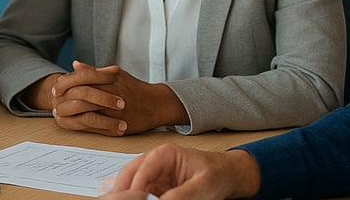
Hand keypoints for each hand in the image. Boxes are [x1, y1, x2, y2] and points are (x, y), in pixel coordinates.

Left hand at [50, 61, 186, 135]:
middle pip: (81, 95)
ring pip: (86, 112)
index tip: (56, 88)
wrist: (156, 104)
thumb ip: (94, 71)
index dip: (65, 83)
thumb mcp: (115, 74)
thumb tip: (74, 64)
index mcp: (109, 79)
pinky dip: (80, 125)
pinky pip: (95, 127)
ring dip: (70, 114)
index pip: (81, 78)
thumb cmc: (134, 88)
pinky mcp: (118, 125)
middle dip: (64, 100)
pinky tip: (72, 123)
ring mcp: (115, 111)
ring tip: (59, 114)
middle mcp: (111, 94)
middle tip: (55, 103)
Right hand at [103, 144, 260, 199]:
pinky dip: (135, 197)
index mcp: (164, 154)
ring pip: (129, 184)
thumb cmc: (217, 174)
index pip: (141, 169)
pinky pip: (138, 192)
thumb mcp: (203, 185)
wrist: (227, 176)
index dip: (134, 186)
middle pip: (128, 174)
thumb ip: (183, 194)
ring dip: (126, 194)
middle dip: (122, 190)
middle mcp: (153, 162)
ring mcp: (152, 175)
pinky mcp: (154, 187)